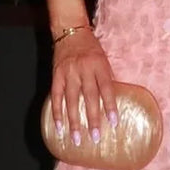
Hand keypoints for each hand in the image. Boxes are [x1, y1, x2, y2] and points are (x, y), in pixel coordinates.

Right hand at [50, 28, 117, 146]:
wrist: (70, 30)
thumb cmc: (91, 47)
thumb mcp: (103, 59)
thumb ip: (106, 78)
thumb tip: (111, 102)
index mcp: (99, 65)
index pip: (106, 89)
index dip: (110, 106)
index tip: (113, 123)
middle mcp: (84, 69)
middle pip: (89, 97)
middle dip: (92, 119)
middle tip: (96, 137)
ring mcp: (69, 73)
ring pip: (72, 100)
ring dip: (74, 121)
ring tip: (77, 138)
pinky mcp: (56, 75)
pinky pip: (56, 97)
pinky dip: (57, 112)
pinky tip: (59, 127)